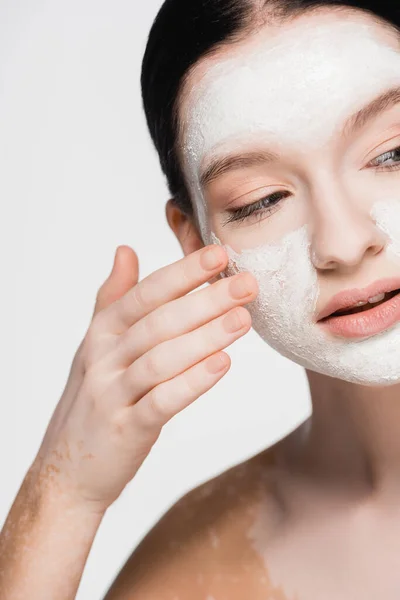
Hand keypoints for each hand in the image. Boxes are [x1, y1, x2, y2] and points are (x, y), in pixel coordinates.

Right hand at [29, 244, 257, 514]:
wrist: (65, 468)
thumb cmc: (92, 400)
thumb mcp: (96, 345)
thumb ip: (113, 297)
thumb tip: (125, 249)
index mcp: (101, 332)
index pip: (145, 294)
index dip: (183, 273)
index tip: (220, 254)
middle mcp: (103, 358)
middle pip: (158, 322)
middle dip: (205, 300)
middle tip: (247, 284)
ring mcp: (112, 394)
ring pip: (161, 358)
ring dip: (205, 337)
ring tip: (243, 320)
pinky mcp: (125, 430)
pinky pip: (161, 402)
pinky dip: (192, 383)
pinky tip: (222, 366)